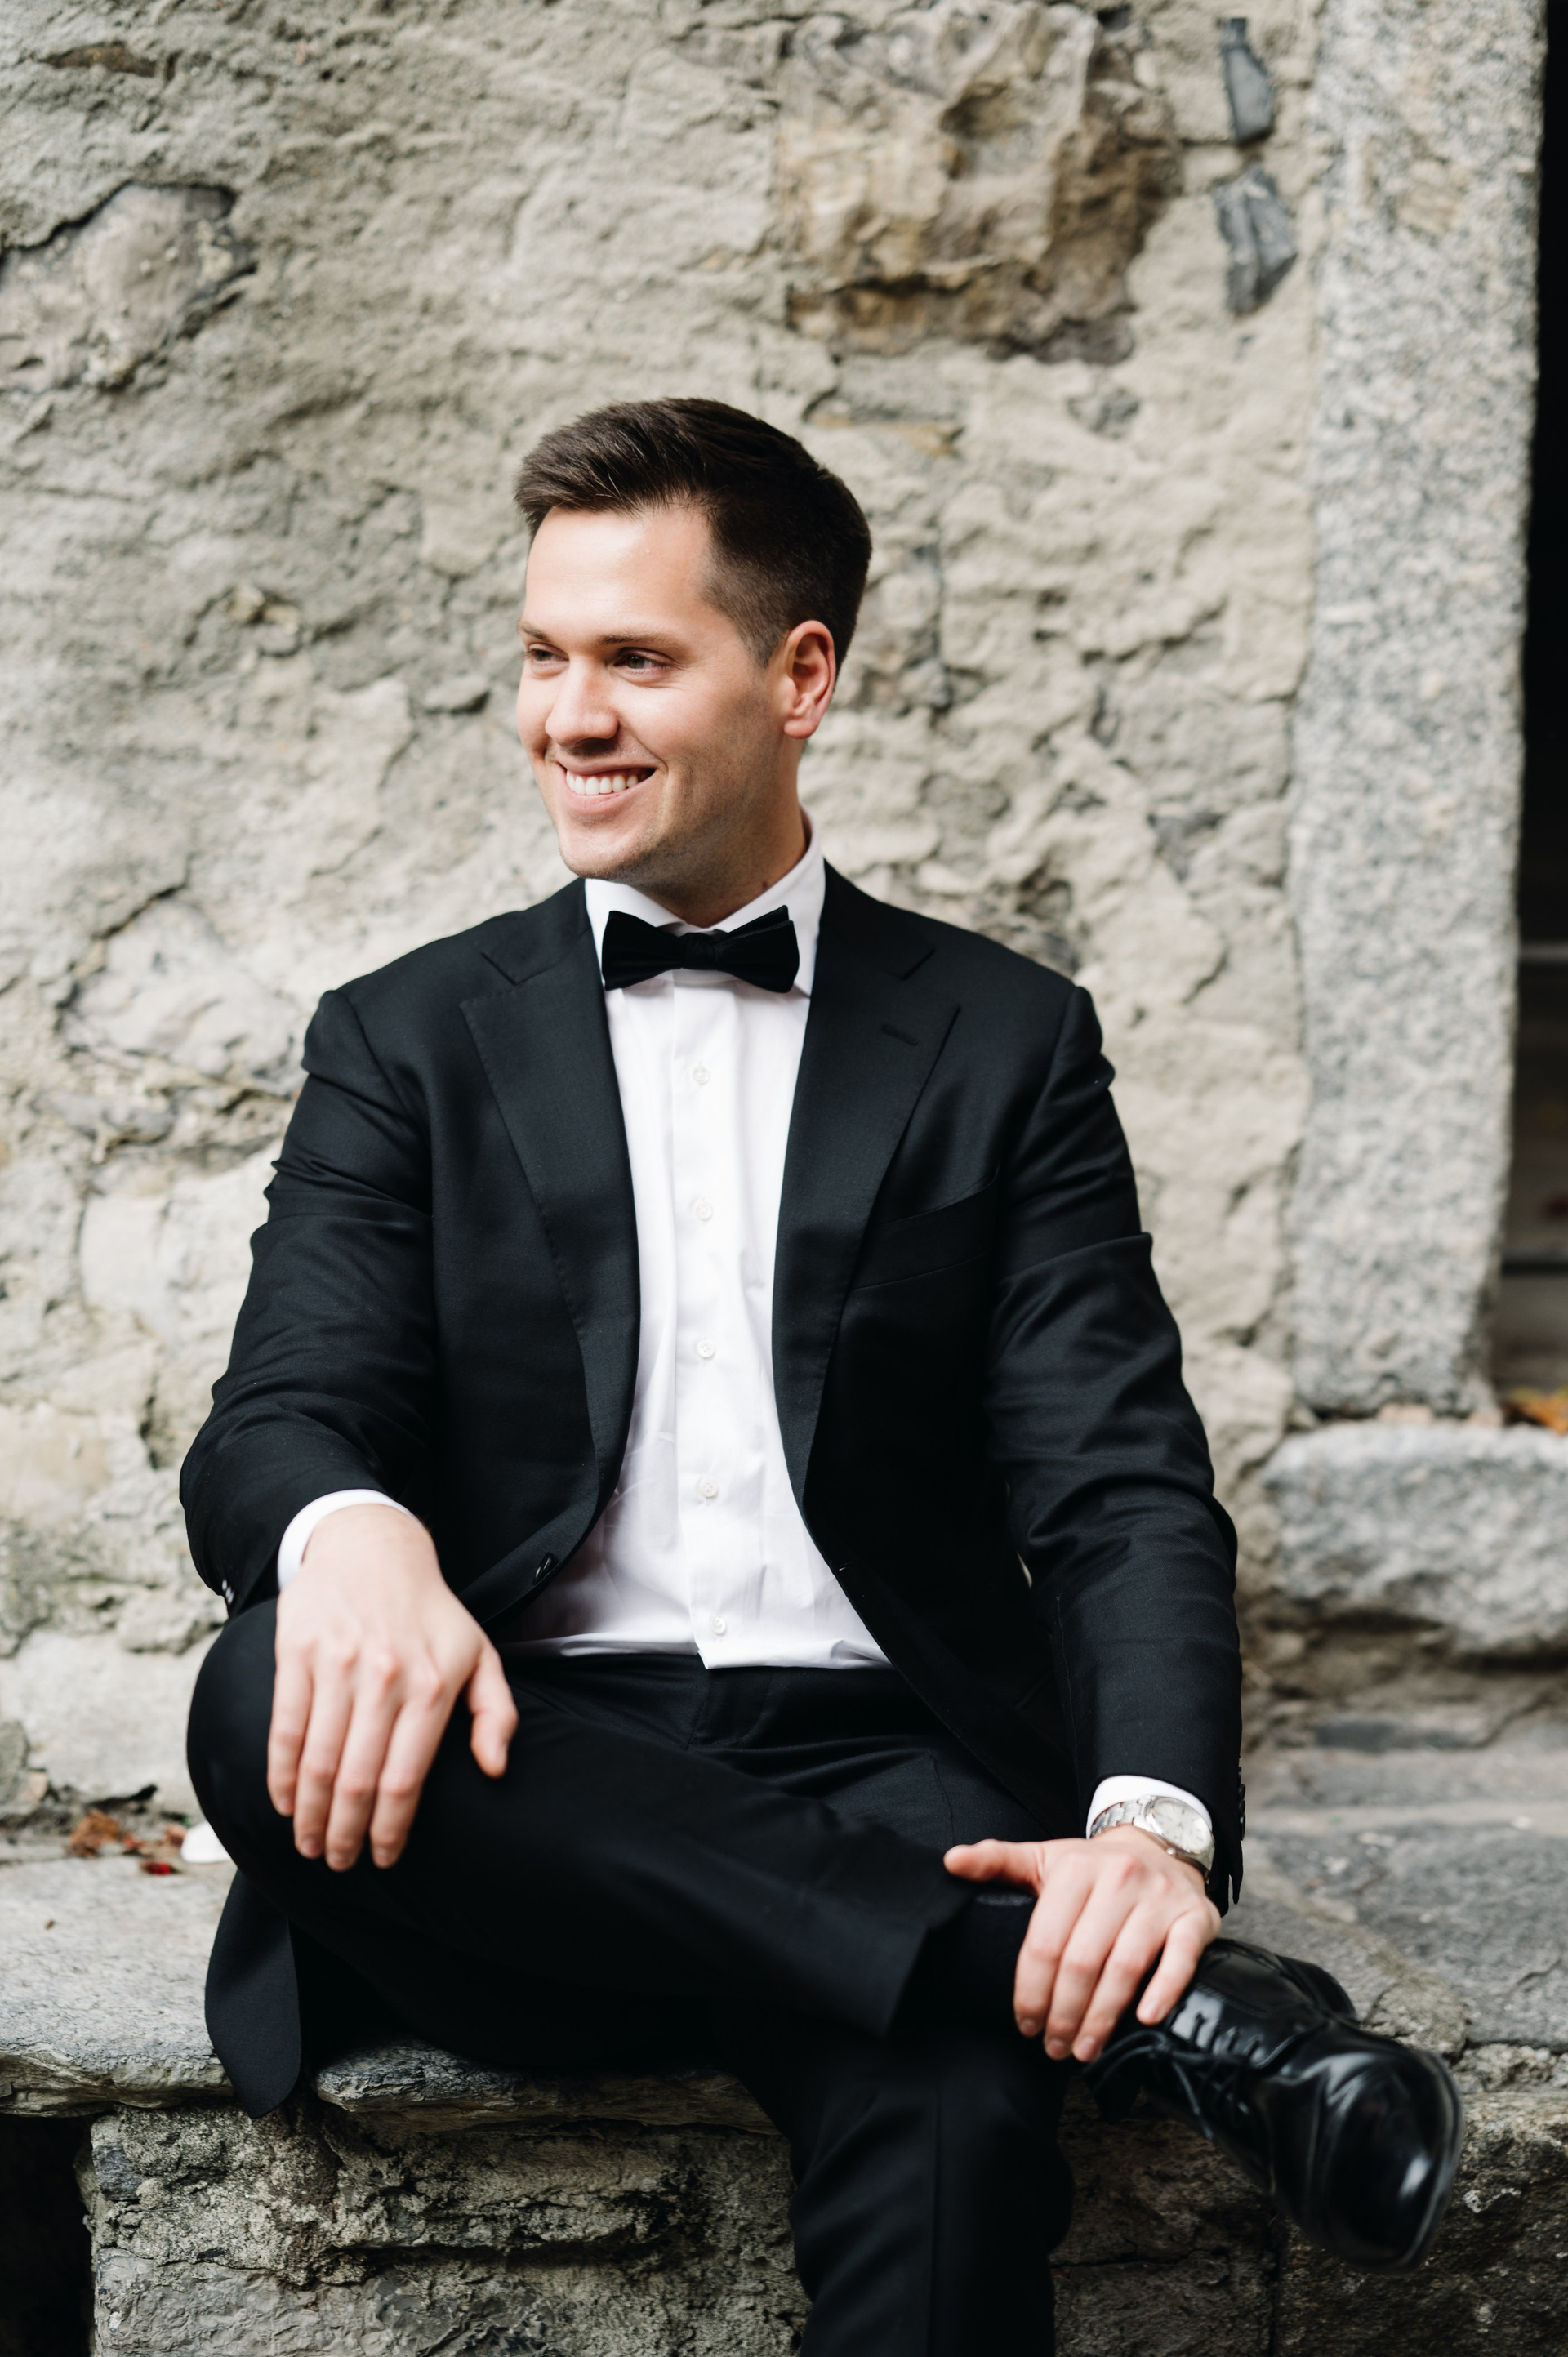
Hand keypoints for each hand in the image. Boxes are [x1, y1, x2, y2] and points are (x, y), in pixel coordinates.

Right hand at [268, 1503, 516, 1872]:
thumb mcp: (479, 1654)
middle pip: (357, 1780)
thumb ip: (496, 1714)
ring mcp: (338, 1664)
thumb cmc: (430, 1614)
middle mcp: (386, 1677)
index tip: (383, 1858)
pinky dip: (280, 1775)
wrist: (374, 1548)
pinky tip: (284, 1802)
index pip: (406, 1779)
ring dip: (308, 1815)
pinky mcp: (297, 1653)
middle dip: (344, 1833)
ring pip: (316, 1761)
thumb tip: (495, 1769)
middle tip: (338, 1861)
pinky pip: (284, 1728)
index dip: (390, 1829)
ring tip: (308, 1843)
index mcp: (433, 1685)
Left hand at [943, 1827, 1219, 2061]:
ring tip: (1085, 2048)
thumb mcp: (1043, 1858)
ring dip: (1103, 2016)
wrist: (1159, 1846)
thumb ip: (997, 1861)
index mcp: (1074, 1869)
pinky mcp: (1195, 1917)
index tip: (1025, 2024)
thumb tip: (950, 1862)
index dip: (1031, 1990)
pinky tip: (1144, 2019)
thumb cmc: (1093, 1868)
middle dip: (1063, 2013)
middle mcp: (1118, 1879)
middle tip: (1054, 2047)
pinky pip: (1180, 1959)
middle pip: (1082, 1961)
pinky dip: (1163, 1991)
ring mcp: (1159, 1899)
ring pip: (1125, 1967)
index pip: (1044, 1941)